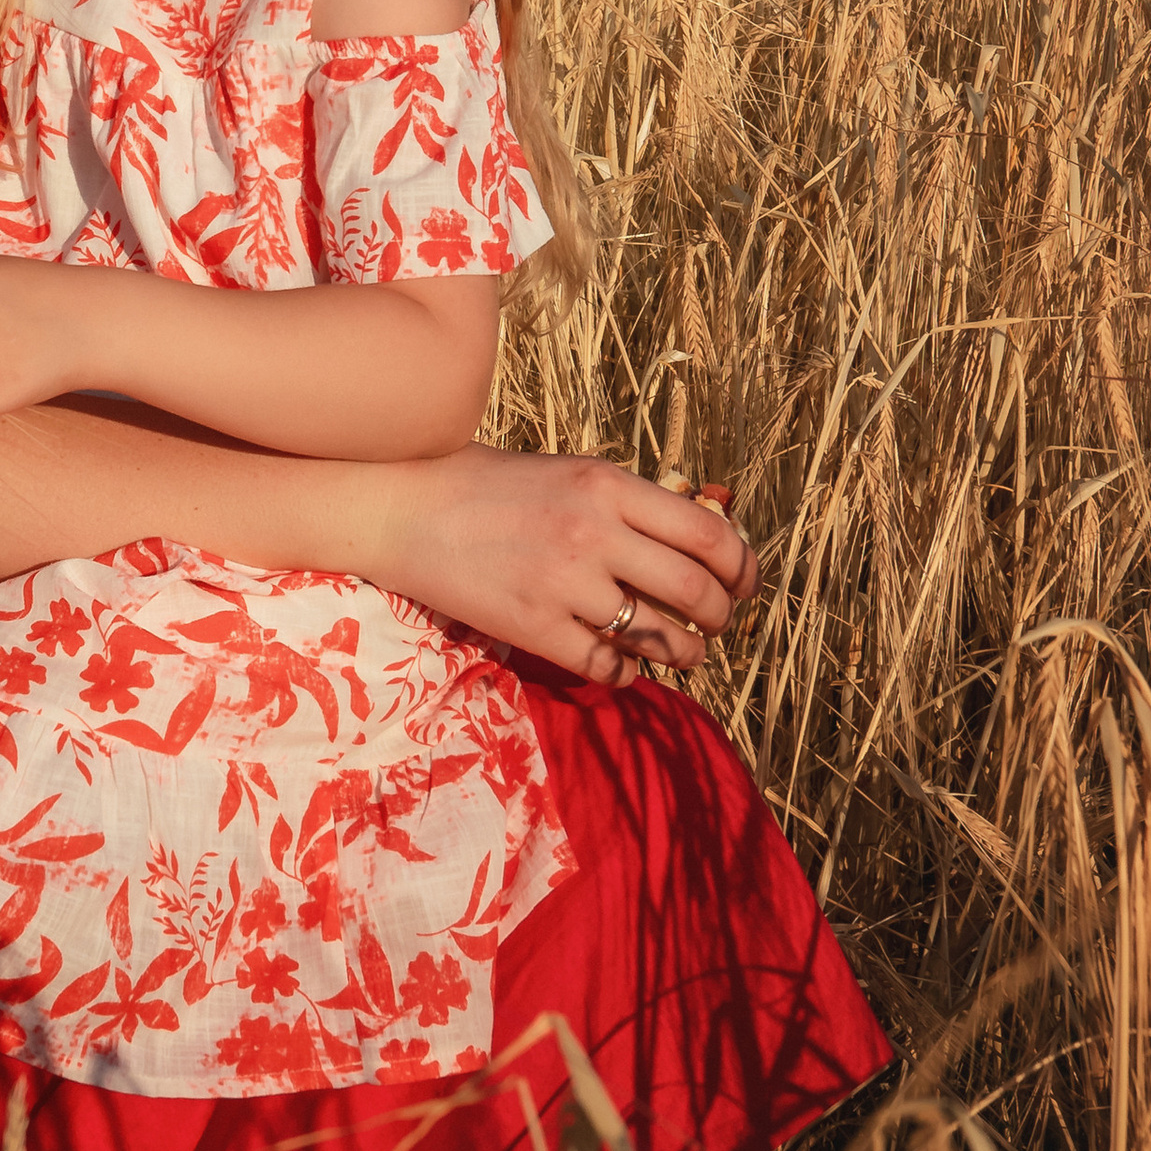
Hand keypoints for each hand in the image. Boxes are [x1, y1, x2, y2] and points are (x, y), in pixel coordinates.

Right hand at [380, 448, 759, 684]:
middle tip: (716, 625)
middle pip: (697, 592)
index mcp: (609, 486)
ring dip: (685, 654)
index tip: (744, 584)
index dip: (743, 568)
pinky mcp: (531, 626)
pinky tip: (624, 667)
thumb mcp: (574, 475)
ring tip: (684, 653)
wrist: (406, 506)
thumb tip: (708, 543)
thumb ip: (634, 506)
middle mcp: (593, 532)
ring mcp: (562, 583)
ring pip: (660, 637)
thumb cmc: (495, 487)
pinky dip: (629, 674)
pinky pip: (607, 667)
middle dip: (721, 618)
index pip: (710, 534)